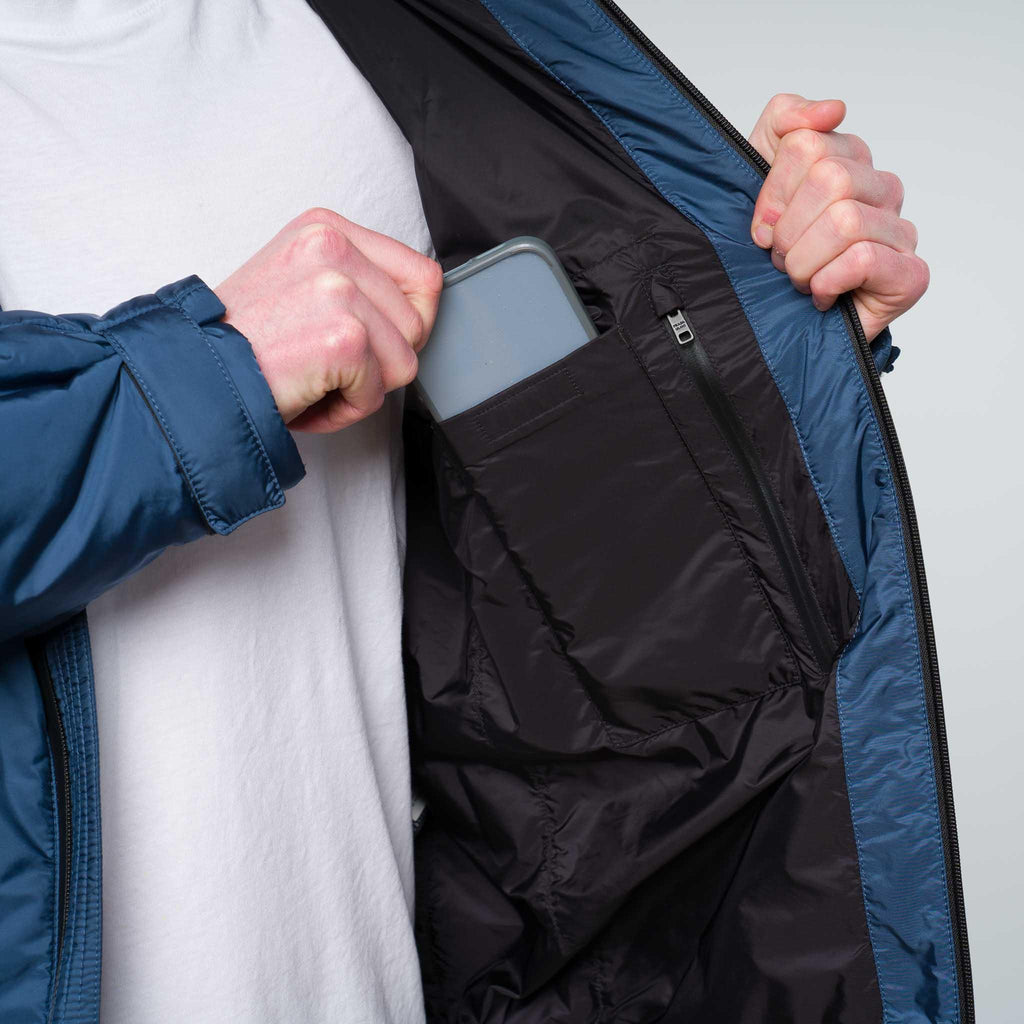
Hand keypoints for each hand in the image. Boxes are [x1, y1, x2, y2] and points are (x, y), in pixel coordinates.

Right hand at [215, 207, 442, 431]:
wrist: (192, 377)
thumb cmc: (241, 343)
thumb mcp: (298, 283)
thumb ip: (355, 281)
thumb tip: (419, 307)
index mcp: (327, 229)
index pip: (421, 276)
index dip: (405, 323)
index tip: (365, 341)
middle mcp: (334, 248)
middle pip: (417, 323)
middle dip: (380, 361)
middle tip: (325, 364)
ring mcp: (340, 290)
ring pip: (404, 362)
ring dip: (362, 388)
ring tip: (312, 378)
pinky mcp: (344, 338)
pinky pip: (378, 392)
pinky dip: (346, 409)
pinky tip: (306, 394)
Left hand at [747, 94, 927, 341]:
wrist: (776, 331)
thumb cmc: (770, 259)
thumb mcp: (754, 178)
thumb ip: (784, 124)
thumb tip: (831, 109)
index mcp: (849, 162)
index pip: (807, 143)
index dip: (772, 193)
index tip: (761, 229)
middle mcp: (881, 192)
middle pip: (831, 179)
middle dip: (787, 231)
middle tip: (780, 260)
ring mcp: (900, 232)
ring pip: (845, 221)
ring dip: (803, 262)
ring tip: (799, 280)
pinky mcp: (910, 275)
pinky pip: (863, 257)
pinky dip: (827, 281)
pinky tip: (821, 296)